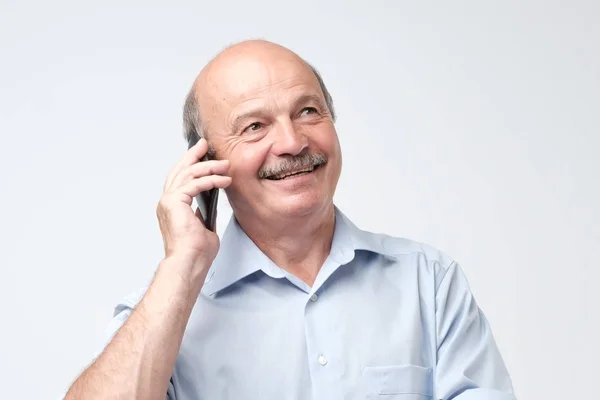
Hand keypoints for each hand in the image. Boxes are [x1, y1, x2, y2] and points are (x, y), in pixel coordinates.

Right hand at [156, 138, 230, 272]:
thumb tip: (210, 204)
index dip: (190, 164)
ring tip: (225, 165)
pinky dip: (211, 180)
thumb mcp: (203, 226)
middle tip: (205, 144)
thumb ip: (203, 214)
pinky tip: (224, 180)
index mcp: (171, 207)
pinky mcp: (175, 203)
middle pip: (179, 170)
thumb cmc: (196, 252)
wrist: (190, 263)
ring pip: (188, 174)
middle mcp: (166, 202)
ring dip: (208, 167)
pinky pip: (194, 184)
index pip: (179, 179)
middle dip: (193, 155)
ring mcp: (168, 201)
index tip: (202, 153)